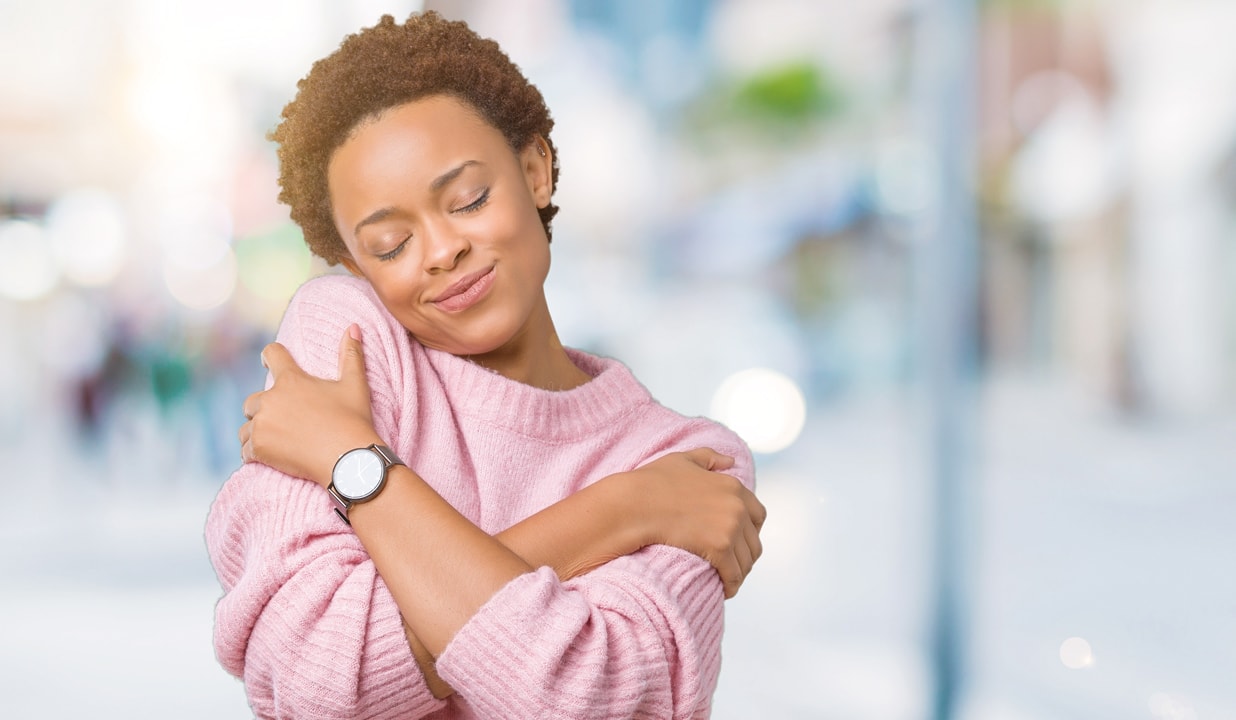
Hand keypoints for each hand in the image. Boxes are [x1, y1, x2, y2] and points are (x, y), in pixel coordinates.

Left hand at [239, 324, 381, 486]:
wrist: (348, 460)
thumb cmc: (352, 421)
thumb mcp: (355, 385)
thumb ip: (351, 354)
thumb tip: (354, 326)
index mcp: (292, 380)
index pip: (272, 355)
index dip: (269, 356)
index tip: (266, 360)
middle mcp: (271, 399)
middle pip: (253, 400)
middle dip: (264, 409)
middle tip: (283, 422)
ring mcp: (262, 424)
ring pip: (247, 428)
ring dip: (257, 433)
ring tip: (277, 443)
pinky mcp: (258, 448)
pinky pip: (245, 450)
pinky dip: (255, 455)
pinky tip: (271, 458)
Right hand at [624, 449, 766, 598]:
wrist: (634, 504)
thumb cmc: (652, 482)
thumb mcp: (682, 460)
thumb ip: (709, 458)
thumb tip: (730, 461)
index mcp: (733, 486)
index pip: (757, 515)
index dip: (750, 531)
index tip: (738, 542)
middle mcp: (737, 506)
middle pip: (754, 541)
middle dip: (745, 555)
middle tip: (731, 566)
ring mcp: (730, 527)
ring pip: (746, 560)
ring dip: (739, 572)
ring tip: (727, 580)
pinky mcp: (720, 548)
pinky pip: (734, 574)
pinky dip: (732, 585)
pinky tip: (724, 590)